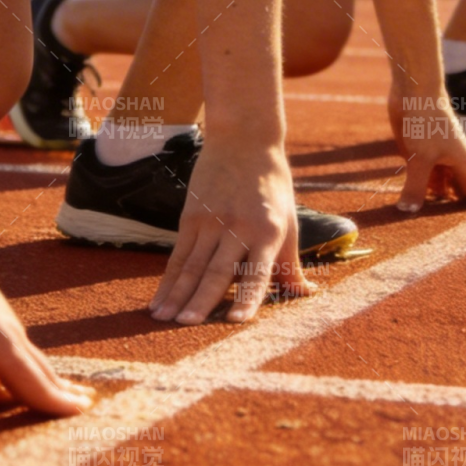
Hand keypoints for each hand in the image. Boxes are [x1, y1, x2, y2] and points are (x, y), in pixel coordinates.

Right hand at [149, 138, 312, 325]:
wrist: (245, 139)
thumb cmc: (273, 186)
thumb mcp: (289, 221)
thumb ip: (291, 262)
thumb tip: (306, 294)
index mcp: (268, 231)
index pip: (257, 271)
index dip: (247, 297)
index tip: (237, 322)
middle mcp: (238, 227)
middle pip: (217, 270)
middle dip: (202, 300)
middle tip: (187, 326)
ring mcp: (211, 221)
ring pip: (192, 265)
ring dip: (177, 295)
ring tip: (164, 320)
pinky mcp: (191, 216)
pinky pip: (178, 254)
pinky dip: (168, 280)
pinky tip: (159, 301)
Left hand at [387, 89, 465, 212]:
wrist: (416, 90)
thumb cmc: (425, 122)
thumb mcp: (419, 159)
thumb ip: (415, 186)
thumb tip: (408, 212)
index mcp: (463, 162)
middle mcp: (454, 158)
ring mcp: (438, 152)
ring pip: (446, 179)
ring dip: (446, 194)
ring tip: (450, 213)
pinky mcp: (422, 146)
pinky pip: (429, 171)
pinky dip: (430, 184)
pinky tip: (427, 193)